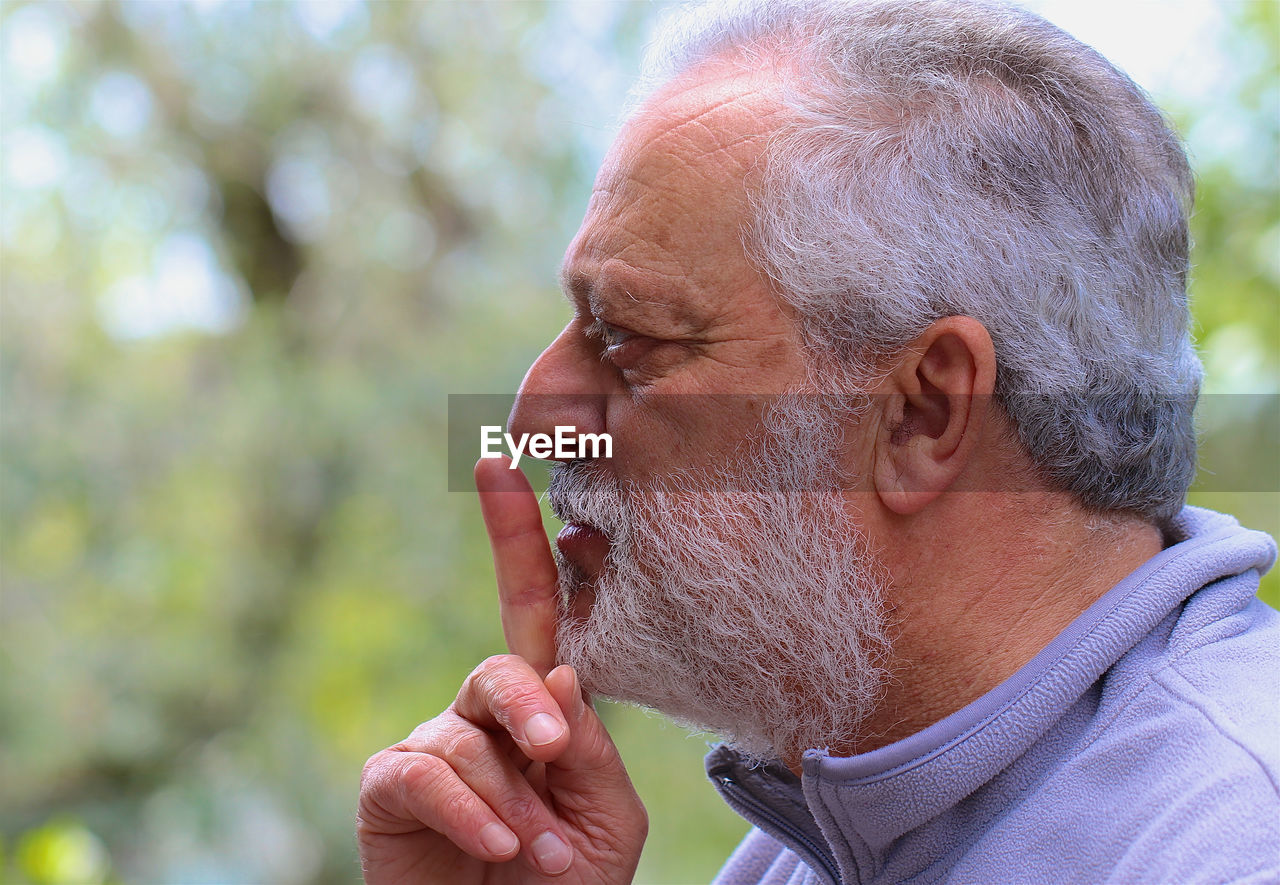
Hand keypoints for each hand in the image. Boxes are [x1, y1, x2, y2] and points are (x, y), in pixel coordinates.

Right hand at [356, 457, 646, 882]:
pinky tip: (496, 847)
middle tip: (554, 759)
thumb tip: (555, 673)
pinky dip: (467, 811)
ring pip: (467, 736)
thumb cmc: (568, 884)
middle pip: (500, 666)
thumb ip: (589, 747)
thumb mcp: (607, 817)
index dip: (517, 537)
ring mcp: (435, 747)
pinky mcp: (390, 787)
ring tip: (538, 853)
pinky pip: (424, 772)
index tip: (502, 462)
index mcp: (544, 711)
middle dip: (525, 708)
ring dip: (512, 801)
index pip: (533, 610)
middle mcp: (486, 716)